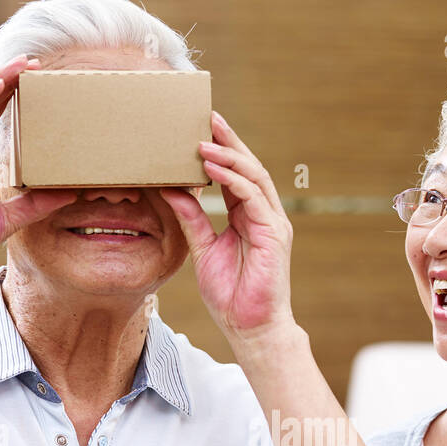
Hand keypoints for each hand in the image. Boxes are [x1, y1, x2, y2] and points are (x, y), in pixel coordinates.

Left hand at [159, 111, 293, 341]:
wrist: (250, 328)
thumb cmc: (230, 296)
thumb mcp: (202, 250)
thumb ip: (192, 219)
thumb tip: (172, 190)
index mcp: (248, 216)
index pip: (236, 174)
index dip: (221, 150)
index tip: (200, 129)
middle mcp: (264, 214)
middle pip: (248, 167)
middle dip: (229, 140)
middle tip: (207, 116)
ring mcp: (272, 222)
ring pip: (253, 176)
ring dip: (228, 156)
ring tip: (202, 141)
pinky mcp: (275, 234)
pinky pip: (253, 198)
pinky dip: (233, 180)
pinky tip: (212, 169)